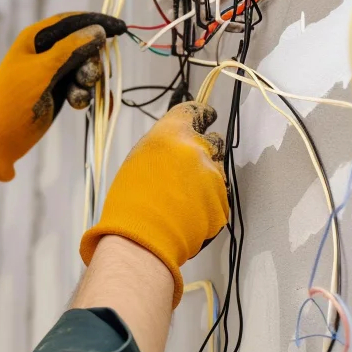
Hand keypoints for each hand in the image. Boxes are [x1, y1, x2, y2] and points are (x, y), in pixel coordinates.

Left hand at [0, 12, 127, 181]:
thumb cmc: (13, 101)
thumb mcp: (41, 72)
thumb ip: (69, 50)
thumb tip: (97, 30)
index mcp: (35, 38)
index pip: (72, 21)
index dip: (96, 22)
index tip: (120, 29)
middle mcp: (45, 52)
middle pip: (83, 45)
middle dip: (91, 61)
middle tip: (87, 79)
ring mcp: (51, 73)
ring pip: (84, 67)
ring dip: (87, 81)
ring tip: (75, 97)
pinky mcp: (57, 92)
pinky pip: (79, 87)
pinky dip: (82, 95)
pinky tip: (76, 105)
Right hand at [79, 102, 228, 306]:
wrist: (141, 240)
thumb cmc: (129, 202)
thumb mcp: (138, 161)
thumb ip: (162, 149)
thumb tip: (175, 150)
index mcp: (171, 135)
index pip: (194, 111)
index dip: (201, 113)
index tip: (207, 115)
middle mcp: (196, 150)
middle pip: (214, 140)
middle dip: (206, 150)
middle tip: (190, 166)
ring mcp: (213, 177)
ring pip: (217, 170)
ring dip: (206, 179)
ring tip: (184, 197)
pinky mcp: (221, 202)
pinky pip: (218, 197)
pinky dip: (208, 203)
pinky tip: (188, 213)